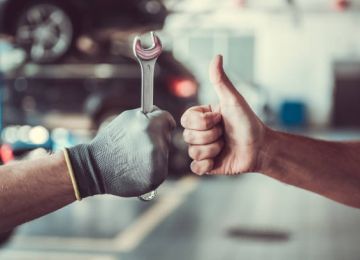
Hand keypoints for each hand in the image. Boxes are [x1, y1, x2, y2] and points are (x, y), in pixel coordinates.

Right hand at [67, 107, 175, 197]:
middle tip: (137, 144)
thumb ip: (148, 115)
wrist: (96, 168)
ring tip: (135, 156)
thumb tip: (165, 117)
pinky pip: (162, 168)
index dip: (162, 121)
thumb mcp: (127, 119)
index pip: (167, 119)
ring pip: (165, 153)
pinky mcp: (157, 177)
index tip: (157, 125)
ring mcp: (157, 163)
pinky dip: (153, 167)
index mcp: (149, 126)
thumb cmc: (111, 141)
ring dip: (155, 153)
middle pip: (167, 136)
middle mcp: (156, 144)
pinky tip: (137, 168)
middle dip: (157, 137)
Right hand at [181, 55, 266, 174]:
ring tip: (225, 145)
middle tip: (224, 133)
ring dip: (213, 149)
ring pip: (193, 152)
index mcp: (202, 117)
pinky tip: (217, 160)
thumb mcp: (233, 100)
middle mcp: (200, 133)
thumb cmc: (248, 122)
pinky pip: (195, 167)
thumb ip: (221, 81)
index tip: (220, 119)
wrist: (260, 147)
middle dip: (211, 136)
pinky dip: (207, 165)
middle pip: (188, 136)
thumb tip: (217, 57)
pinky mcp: (207, 165)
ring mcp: (203, 149)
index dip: (203, 122)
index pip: (186, 119)